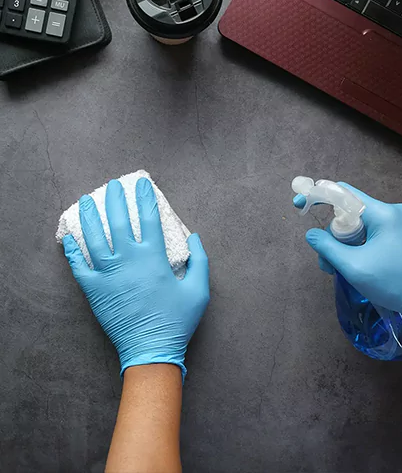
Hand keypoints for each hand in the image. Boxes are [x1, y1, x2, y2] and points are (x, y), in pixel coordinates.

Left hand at [63, 178, 209, 378]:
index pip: (149, 218)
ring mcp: (108, 275)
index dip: (146, 197)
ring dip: (90, 217)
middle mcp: (129, 260)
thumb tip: (194, 237)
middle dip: (115, 199)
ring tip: (86, 200)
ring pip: (94, 238)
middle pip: (119, 221)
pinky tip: (69, 237)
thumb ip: (200, 261)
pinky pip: (79, 266)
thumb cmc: (177, 320)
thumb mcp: (199, 290)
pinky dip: (72, 250)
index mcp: (154, 258)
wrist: (151, 350)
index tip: (142, 183)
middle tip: (112, 185)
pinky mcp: (94, 290)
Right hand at [294, 183, 401, 346]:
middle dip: (334, 235)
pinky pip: (376, 233)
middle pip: (351, 213)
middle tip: (327, 263)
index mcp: (384, 214)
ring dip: (347, 244)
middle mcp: (395, 211)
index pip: (344, 193)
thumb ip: (328, 248)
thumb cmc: (395, 284)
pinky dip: (362, 246)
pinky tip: (359, 264)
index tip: (300, 203)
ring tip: (342, 270)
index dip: (318, 195)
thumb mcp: (354, 267)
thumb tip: (311, 235)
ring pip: (363, 225)